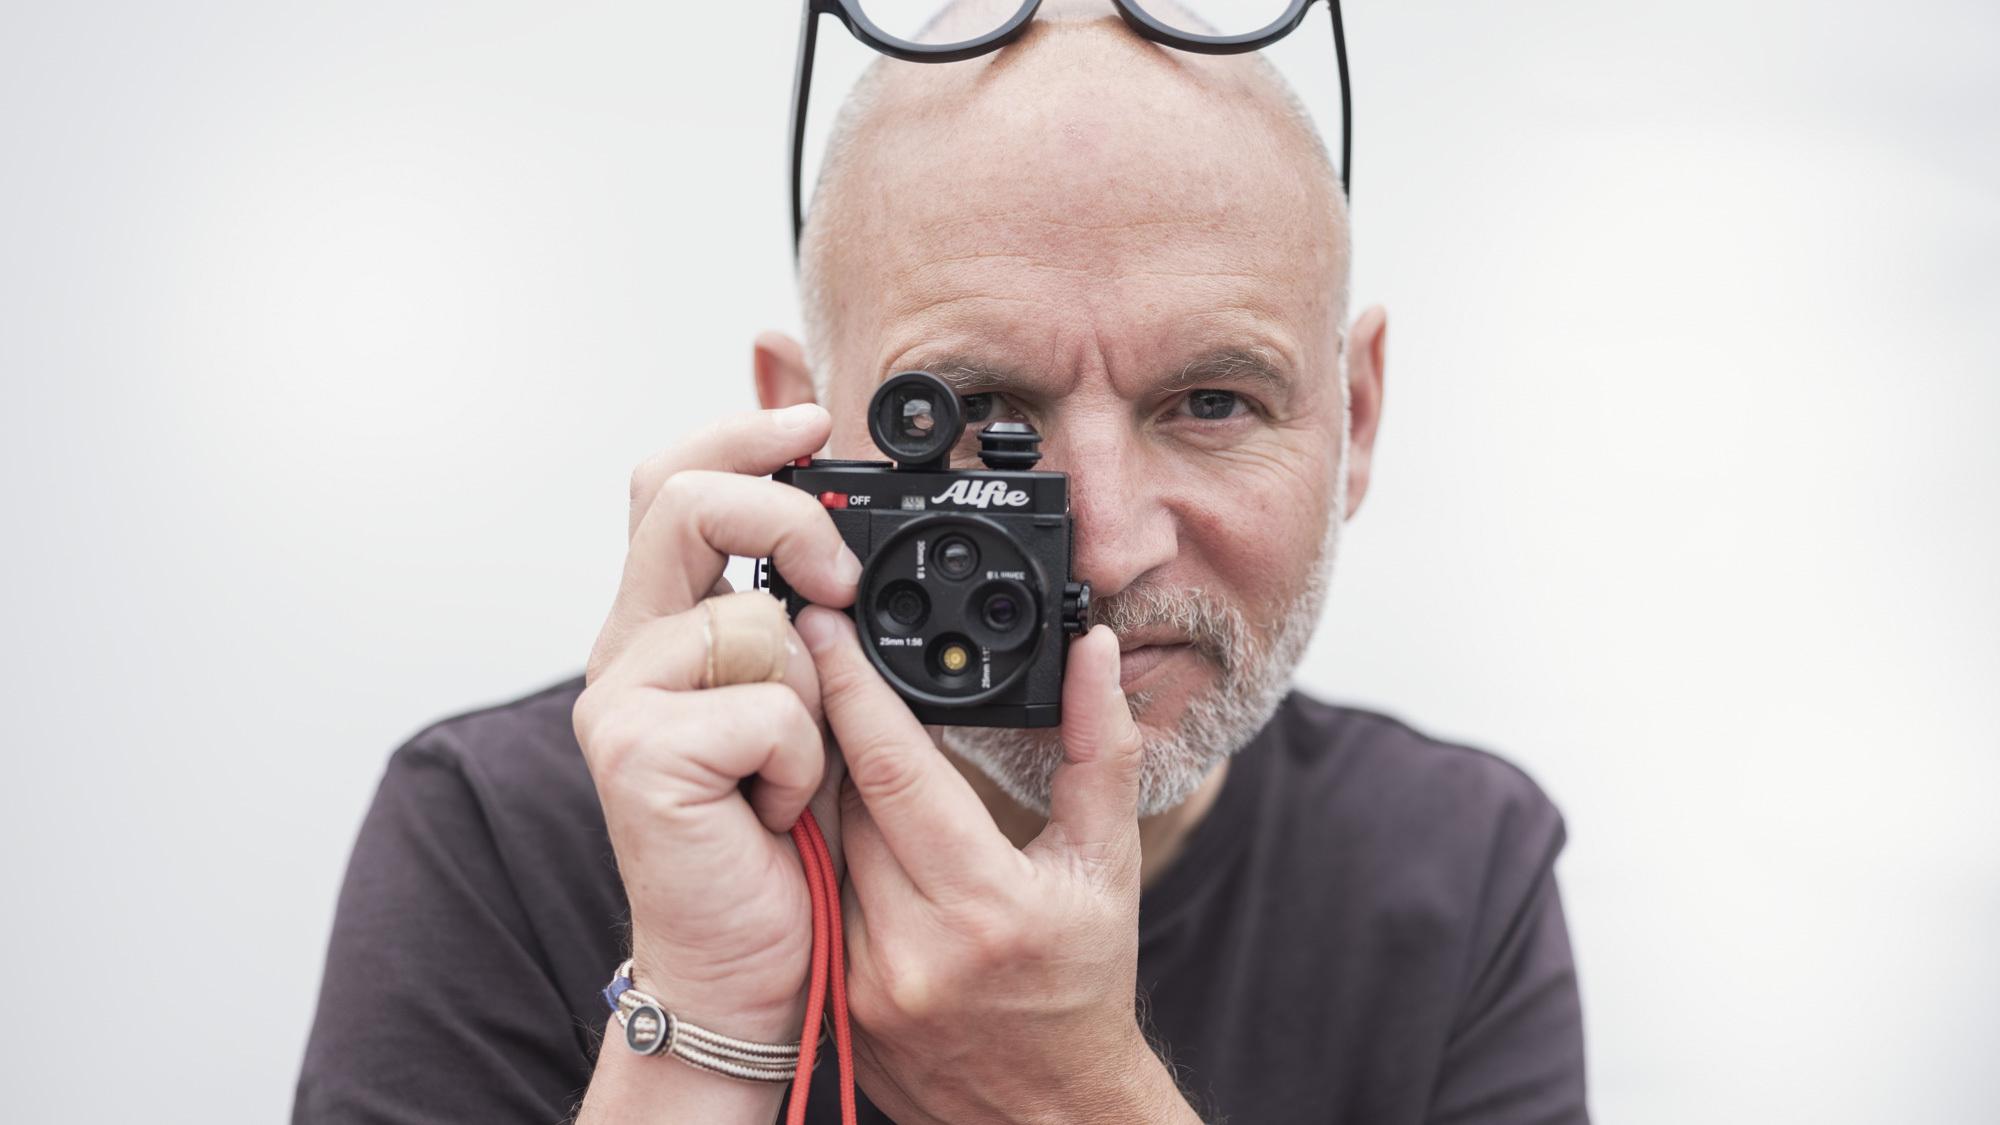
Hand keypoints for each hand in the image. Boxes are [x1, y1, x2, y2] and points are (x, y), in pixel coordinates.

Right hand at [573, 403, 856, 1047]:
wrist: (741, 967)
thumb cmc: (774, 843)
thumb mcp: (799, 705)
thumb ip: (801, 618)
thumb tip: (838, 529)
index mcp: (662, 626)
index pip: (671, 482)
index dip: (739, 433)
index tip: (814, 415)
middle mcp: (626, 650)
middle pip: (679, 498)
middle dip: (784, 512)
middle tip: (842, 575)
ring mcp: (621, 700)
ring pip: (752, 618)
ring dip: (810, 704)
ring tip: (788, 773)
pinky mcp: (638, 755)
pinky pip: (768, 706)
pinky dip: (801, 763)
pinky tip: (773, 811)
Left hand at [797, 610, 1200, 1124]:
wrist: (1046, 1111)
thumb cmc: (1083, 984)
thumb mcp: (1105, 864)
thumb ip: (1100, 750)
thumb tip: (1093, 652)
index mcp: (985, 904)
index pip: (894, 768)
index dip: (853, 686)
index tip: (824, 625)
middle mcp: (909, 948)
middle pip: (842, 799)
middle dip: (836, 729)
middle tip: (828, 666)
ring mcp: (860, 982)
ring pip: (816, 846)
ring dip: (824, 790)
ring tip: (837, 746)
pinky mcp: (830, 1003)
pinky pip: (811, 897)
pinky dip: (822, 854)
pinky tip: (838, 827)